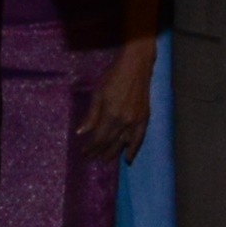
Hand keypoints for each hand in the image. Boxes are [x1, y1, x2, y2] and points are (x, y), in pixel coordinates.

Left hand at [75, 48, 156, 162]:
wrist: (136, 66)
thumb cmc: (113, 76)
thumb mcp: (98, 93)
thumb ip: (91, 115)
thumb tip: (81, 133)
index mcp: (111, 114)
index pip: (99, 137)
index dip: (91, 147)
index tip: (84, 152)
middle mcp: (124, 121)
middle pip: (110, 142)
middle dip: (99, 152)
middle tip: (91, 159)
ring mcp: (136, 121)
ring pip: (123, 143)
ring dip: (113, 153)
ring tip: (105, 160)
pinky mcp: (144, 119)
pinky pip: (139, 139)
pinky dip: (134, 150)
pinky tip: (128, 159)